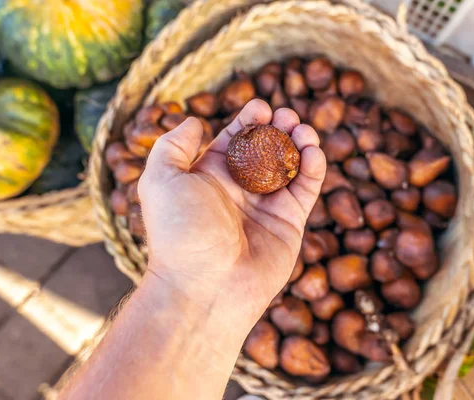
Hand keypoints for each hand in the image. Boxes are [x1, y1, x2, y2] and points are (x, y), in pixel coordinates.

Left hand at [138, 99, 325, 325]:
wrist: (204, 287)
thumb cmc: (180, 232)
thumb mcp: (160, 179)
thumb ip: (172, 145)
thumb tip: (194, 122)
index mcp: (209, 177)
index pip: (234, 139)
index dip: (248, 120)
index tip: (261, 108)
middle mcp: (238, 190)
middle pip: (265, 149)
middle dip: (278, 128)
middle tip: (287, 115)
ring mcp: (265, 207)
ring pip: (288, 166)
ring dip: (299, 143)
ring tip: (303, 129)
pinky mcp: (288, 224)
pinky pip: (305, 190)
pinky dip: (313, 168)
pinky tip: (313, 150)